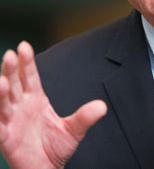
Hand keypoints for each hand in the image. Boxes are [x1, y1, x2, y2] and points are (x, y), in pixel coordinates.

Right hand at [0, 41, 106, 168]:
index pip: (30, 77)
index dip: (27, 62)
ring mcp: (11, 121)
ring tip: (1, 80)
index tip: (24, 46)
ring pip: (3, 103)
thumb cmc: (56, 148)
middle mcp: (21, 106)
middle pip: (15, 84)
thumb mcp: (73, 130)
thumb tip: (102, 106)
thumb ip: (84, 117)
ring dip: (0, 92)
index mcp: (36, 99)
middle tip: (10, 55)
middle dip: (12, 70)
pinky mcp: (5, 138)